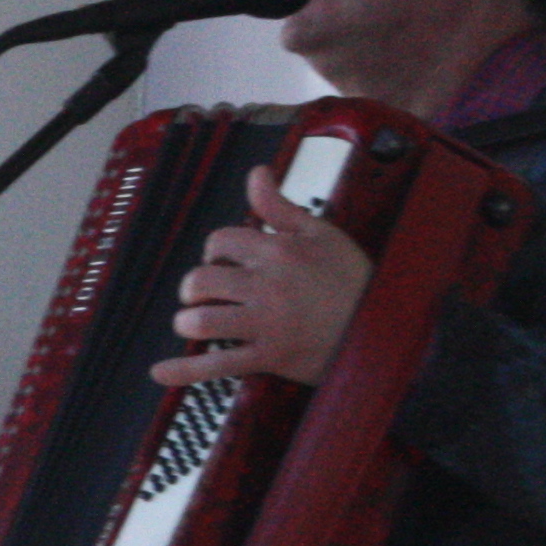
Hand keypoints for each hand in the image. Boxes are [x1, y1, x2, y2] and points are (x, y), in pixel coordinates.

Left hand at [151, 164, 371, 388]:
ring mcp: (266, 323)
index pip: (220, 242)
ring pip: (203, 321)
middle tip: (202, 295)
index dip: (214, 252)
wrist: (385, 326)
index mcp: (278, 252)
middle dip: (193, 288)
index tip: (223, 262)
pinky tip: (161, 372)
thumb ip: (279, 206)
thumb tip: (257, 174)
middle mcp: (267, 285)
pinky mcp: (270, 356)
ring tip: (195, 322)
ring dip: (189, 322)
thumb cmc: (352, 280)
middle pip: (201, 280)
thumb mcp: (321, 234)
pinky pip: (219, 365)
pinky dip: (185, 371)